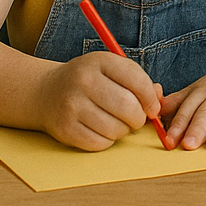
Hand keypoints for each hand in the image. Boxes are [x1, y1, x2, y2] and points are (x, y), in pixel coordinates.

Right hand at [35, 51, 162, 150]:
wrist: (45, 92)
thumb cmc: (88, 80)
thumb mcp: (111, 69)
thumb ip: (138, 81)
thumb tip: (159, 99)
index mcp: (100, 61)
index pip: (137, 80)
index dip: (151, 98)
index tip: (153, 107)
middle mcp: (84, 81)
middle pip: (128, 107)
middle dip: (139, 118)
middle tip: (137, 119)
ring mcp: (72, 106)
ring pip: (115, 128)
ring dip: (123, 130)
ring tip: (118, 123)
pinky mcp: (64, 129)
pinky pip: (99, 143)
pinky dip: (107, 140)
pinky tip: (102, 130)